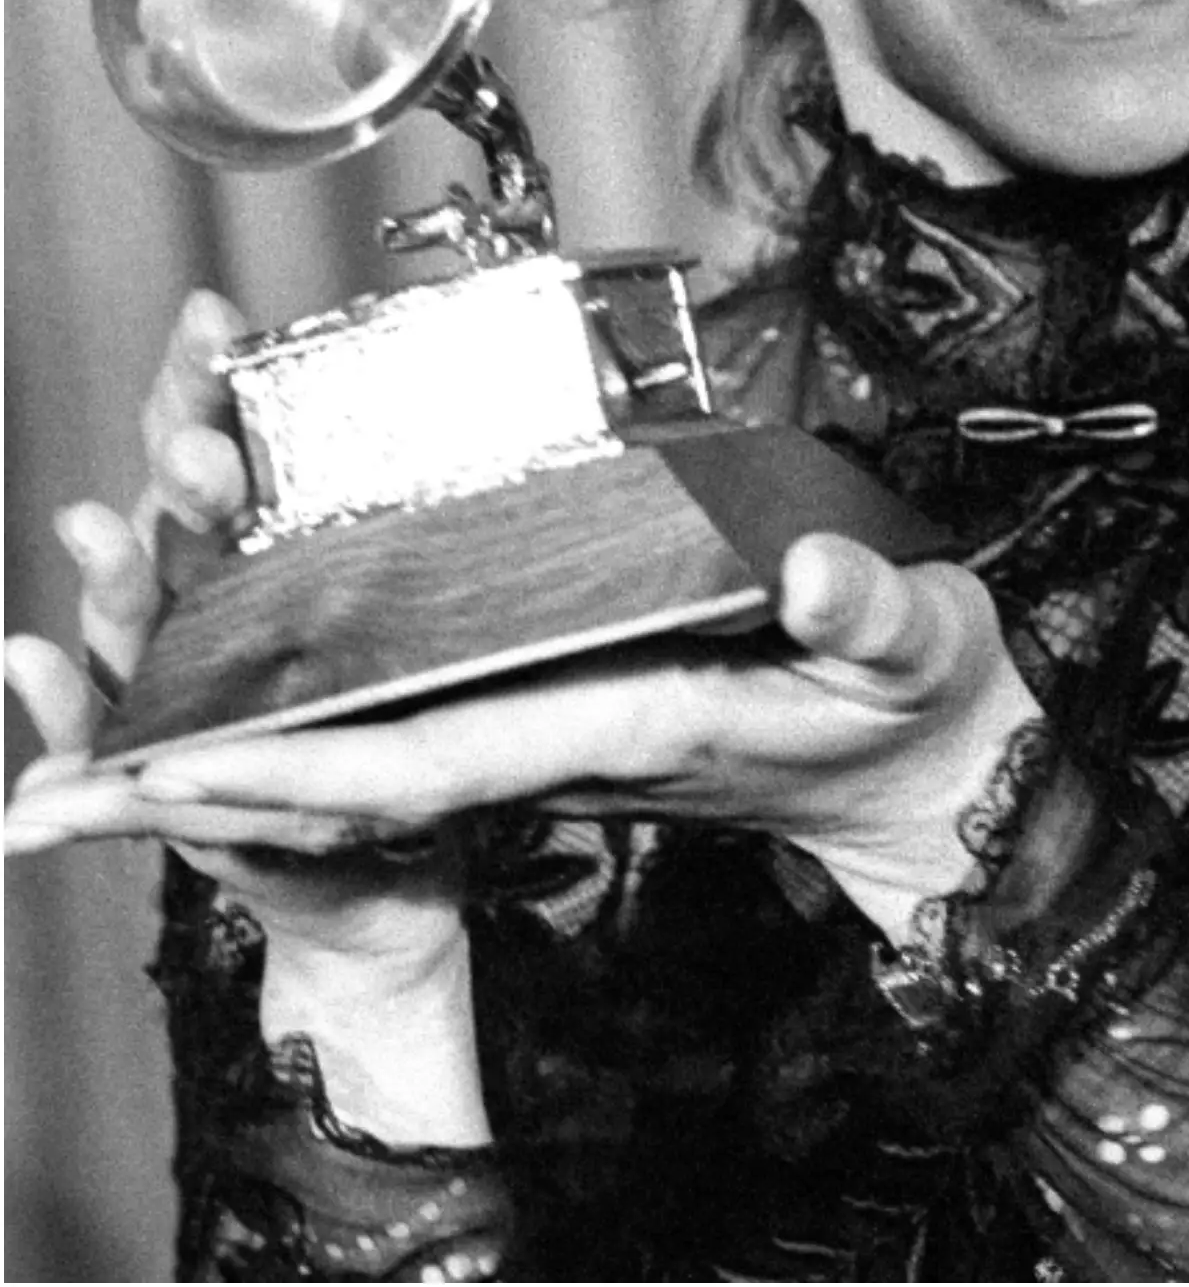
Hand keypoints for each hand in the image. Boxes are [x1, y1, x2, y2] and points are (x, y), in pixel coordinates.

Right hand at [8, 296, 470, 953]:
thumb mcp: (434, 617)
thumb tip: (504, 457)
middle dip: (178, 475)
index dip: (209, 385)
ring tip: (92, 526)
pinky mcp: (150, 771)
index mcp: (268, 553)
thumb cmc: (406, 725)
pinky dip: (56, 698)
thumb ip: (441, 534)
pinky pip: (94, 730)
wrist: (375, 872)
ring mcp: (173, 686)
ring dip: (110, 573)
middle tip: (203, 452)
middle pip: (174, 520)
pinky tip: (27, 659)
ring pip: (130, 616)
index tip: (214, 321)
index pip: (228, 447)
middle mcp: (210, 608)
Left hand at [11, 534, 1041, 943]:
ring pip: (356, 761)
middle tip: (53, 793)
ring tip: (88, 758)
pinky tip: (225, 714)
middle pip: (349, 780)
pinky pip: (397, 738)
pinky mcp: (550, 716)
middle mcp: (563, 742)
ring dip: (223, 765)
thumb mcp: (918, 644)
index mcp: (628, 724)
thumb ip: (869, 609)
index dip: (298, 765)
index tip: (179, 764)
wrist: (925, 778)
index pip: (432, 756)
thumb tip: (816, 571)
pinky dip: (296, 734)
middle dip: (200, 791)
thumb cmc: (918, 704)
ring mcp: (547, 736)